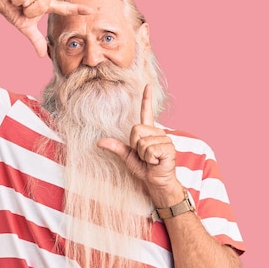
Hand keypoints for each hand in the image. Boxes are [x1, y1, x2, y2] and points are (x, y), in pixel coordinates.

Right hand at [0, 0, 92, 56]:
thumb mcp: (26, 26)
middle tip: (22, 7)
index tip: (91, 11)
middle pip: (44, 5)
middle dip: (29, 10)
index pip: (65, 8)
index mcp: (48, 4)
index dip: (78, 9)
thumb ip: (36, 39)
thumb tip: (42, 55)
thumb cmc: (13, 9)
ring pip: (33, 0)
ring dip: (22, 3)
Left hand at [98, 85, 182, 204]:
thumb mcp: (128, 157)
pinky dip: (150, 159)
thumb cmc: (145, 169)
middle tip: (144, 156)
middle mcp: (157, 132)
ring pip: (143, 142)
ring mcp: (165, 139)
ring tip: (151, 160)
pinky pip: (150, 149)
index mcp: (148, 132)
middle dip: (136, 146)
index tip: (147, 85)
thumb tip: (99, 142)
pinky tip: (157, 162)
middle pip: (136, 130)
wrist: (157, 182)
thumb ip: (116, 147)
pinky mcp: (169, 148)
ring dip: (143, 155)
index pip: (146, 112)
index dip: (146, 99)